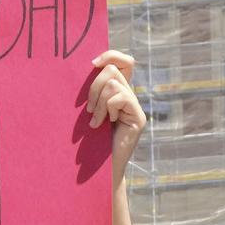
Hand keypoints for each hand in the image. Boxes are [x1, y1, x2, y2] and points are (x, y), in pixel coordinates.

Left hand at [87, 51, 144, 185]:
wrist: (95, 170)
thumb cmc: (86, 141)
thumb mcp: (87, 110)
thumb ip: (91, 91)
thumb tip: (87, 66)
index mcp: (118, 92)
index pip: (124, 61)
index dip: (110, 54)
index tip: (91, 64)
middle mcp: (130, 97)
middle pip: (113, 69)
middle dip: (94, 85)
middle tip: (88, 109)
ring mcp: (136, 108)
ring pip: (114, 84)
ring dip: (98, 102)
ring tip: (94, 121)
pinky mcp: (138, 118)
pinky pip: (120, 98)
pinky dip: (106, 109)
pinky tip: (103, 125)